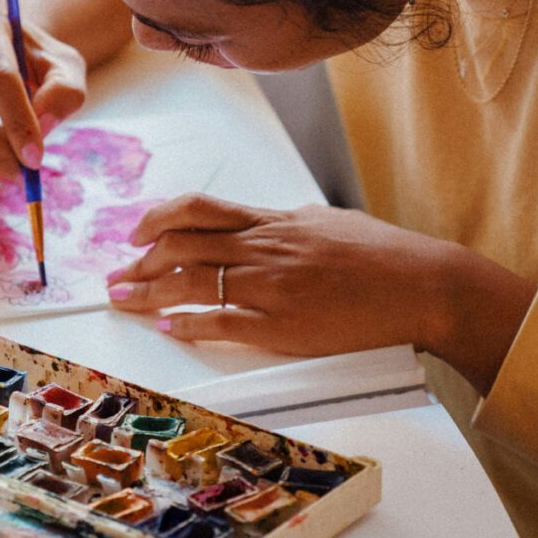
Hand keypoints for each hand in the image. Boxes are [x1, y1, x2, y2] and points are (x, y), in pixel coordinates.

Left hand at [107, 195, 536, 392]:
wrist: (421, 284)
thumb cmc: (381, 254)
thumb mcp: (328, 221)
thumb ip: (287, 222)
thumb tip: (262, 220)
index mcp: (274, 221)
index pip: (198, 210)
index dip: (157, 219)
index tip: (136, 233)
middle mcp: (264, 247)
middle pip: (181, 246)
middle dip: (138, 261)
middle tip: (116, 274)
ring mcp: (270, 286)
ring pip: (191, 283)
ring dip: (147, 292)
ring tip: (123, 299)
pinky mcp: (282, 325)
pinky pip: (222, 323)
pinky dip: (189, 324)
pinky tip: (168, 326)